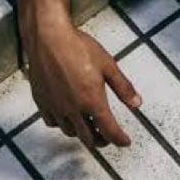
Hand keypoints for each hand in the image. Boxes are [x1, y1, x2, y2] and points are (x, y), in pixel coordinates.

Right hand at [23, 13, 141, 148]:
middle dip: (102, 141)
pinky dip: (63, 125)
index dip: (119, 139)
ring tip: (90, 128)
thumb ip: (123, 87)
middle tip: (109, 138)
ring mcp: (55, 107)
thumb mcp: (108, 65)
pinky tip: (67, 117)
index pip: (109, 130)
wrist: (49, 38)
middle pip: (89, 137)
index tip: (125, 141)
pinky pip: (53, 122)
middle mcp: (73, 109)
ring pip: (70, 132)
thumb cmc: (78, 47)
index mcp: (92, 101)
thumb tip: (137, 103)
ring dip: (83, 134)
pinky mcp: (42, 102)